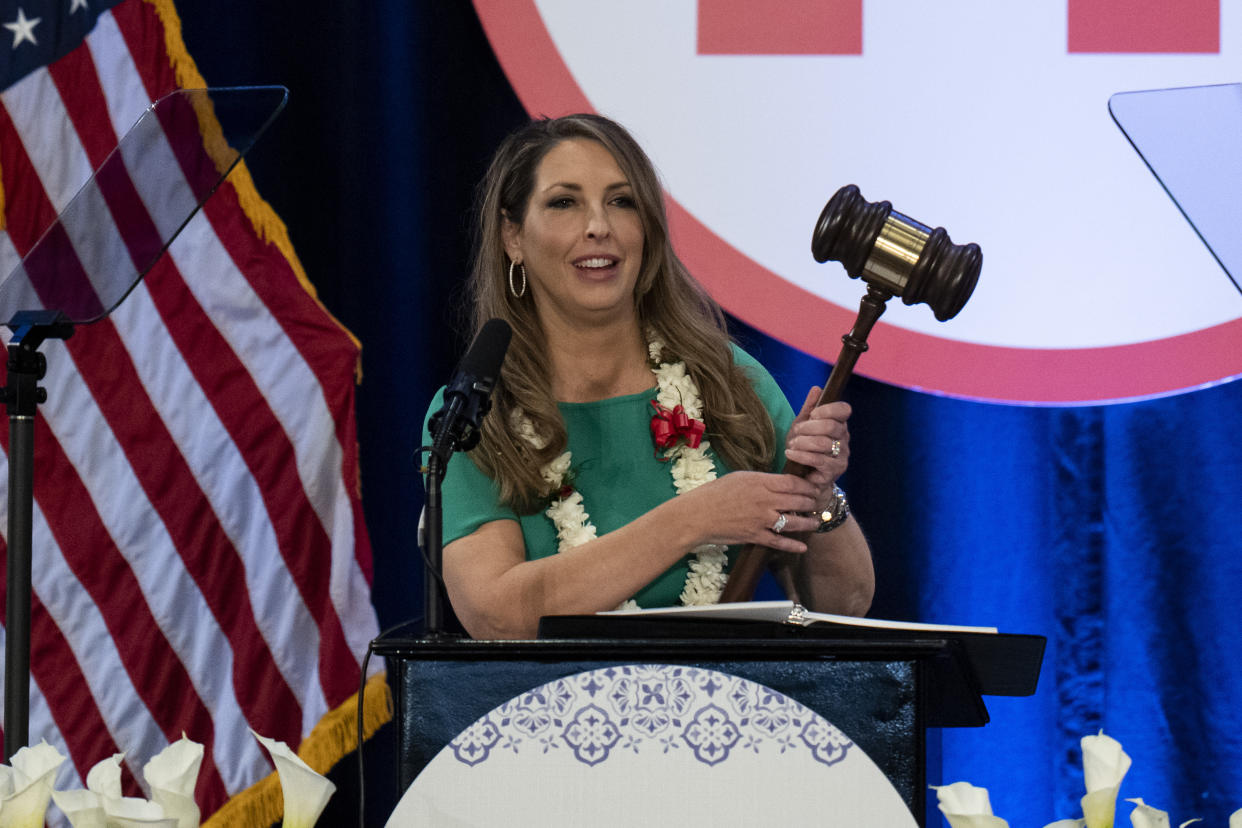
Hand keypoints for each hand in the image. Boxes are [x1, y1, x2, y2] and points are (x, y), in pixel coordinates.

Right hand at [678, 470, 821, 553]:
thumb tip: (779, 483)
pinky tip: (802, 547)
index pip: (793, 482)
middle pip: (798, 500)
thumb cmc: (715, 493)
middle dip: (811, 502)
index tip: (813, 487)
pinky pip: (779, 541)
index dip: (807, 486)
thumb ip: (761, 480)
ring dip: (808, 522)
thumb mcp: (740, 478)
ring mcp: (762, 519)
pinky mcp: (756, 536)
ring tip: (814, 522)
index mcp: (760, 482)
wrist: (698, 515)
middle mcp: (765, 500)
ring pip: (794, 521)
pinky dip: (793, 545)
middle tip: (815, 504)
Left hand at [785, 387, 850, 498]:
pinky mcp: (834, 471)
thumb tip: (817, 388)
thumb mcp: (803, 425)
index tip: (812, 414)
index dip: (828, 409)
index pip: (844, 409)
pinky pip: (818, 460)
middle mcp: (844, 439)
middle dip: (809, 427)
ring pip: (823, 444)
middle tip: (796, 431)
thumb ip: (809, 408)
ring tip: (792, 444)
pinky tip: (790, 453)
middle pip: (831, 426)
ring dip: (803, 442)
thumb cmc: (804, 448)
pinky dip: (801, 455)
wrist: (805, 477)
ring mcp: (842, 456)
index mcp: (839, 424)